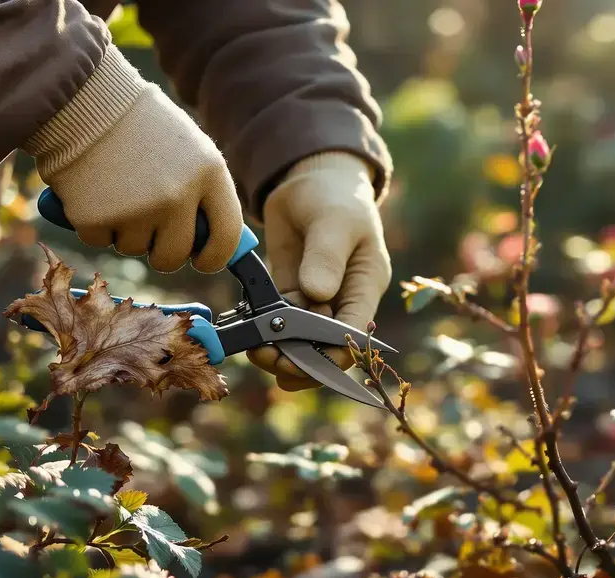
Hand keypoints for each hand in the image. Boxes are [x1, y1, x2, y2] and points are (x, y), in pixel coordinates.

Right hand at [23, 50, 242, 272]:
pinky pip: (99, 240)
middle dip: (162, 252)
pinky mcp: (96, 219)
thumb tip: (213, 241)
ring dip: (124, 230)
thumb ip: (204, 190)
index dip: (214, 257)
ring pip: (134, 248)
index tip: (203, 260)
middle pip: (175, 255)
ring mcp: (137, 210)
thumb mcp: (189, 147)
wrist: (82, 97)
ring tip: (117, 189)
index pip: (226, 236)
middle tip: (150, 233)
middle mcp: (177, 196)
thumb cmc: (140, 123)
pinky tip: (93, 189)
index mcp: (208, 173)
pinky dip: (94, 223)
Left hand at [247, 152, 391, 390]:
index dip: (331, 354)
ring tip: (255, 350)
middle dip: (299, 360)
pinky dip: (264, 333)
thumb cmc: (333, 196)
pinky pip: (278, 323)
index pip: (355, 333)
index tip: (300, 361)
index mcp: (366, 286)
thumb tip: (318, 293)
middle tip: (268, 357)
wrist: (309, 179)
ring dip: (279, 352)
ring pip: (300, 341)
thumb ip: (326, 255)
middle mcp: (343, 299)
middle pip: (327, 347)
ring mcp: (316, 299)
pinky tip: (248, 335)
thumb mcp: (334, 221)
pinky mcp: (291, 293)